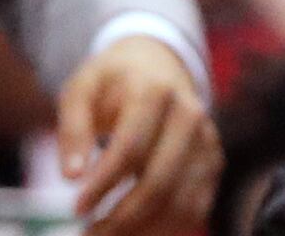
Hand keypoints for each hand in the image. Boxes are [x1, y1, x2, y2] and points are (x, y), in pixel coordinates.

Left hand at [57, 32, 219, 235]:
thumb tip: (71, 177)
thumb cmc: (112, 82)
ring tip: (107, 235)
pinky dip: (166, 230)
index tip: (77, 209)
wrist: (157, 65)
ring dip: (143, 230)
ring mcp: (207, 140)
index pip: (131, 147)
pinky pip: (195, 208)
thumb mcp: (82, 90)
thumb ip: (73, 128)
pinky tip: (135, 234)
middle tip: (90, 234)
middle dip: (122, 218)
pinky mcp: (213, 162)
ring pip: (181, 202)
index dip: (104, 183)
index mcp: (154, 90)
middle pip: (160, 181)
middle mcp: (189, 114)